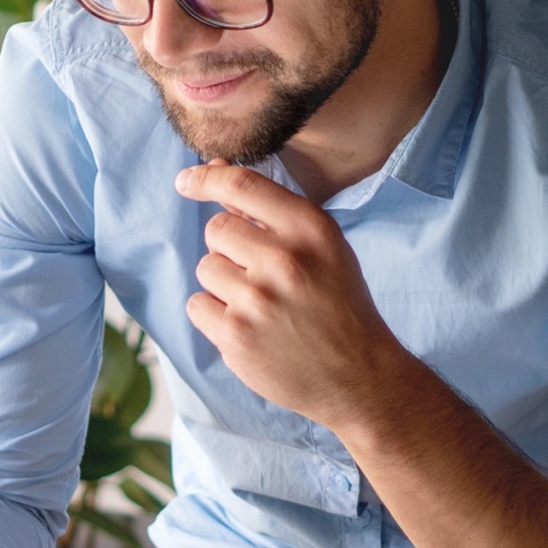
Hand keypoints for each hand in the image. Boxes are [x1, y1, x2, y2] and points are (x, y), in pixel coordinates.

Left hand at [175, 160, 406, 428]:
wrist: (360, 377)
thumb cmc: (337, 304)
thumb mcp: (322, 248)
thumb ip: (270, 212)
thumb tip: (214, 171)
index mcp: (311, 229)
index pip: (242, 185)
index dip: (207, 178)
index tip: (186, 181)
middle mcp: (284, 260)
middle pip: (217, 230)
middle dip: (230, 249)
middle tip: (261, 275)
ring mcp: (257, 300)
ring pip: (206, 268)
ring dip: (224, 285)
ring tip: (261, 305)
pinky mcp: (235, 336)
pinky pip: (197, 305)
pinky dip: (214, 316)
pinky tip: (248, 327)